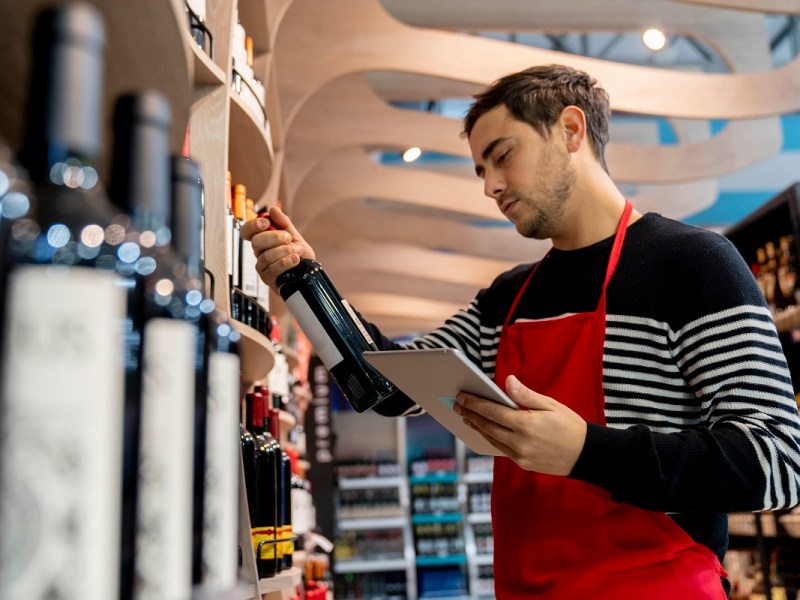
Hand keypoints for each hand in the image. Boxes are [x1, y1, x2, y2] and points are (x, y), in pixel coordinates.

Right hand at [239, 205, 315, 291]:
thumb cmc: (300, 256)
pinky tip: (295, 259)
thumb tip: (273, 209)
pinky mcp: (267, 278)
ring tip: (297, 251)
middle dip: (274, 237)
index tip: (266, 223)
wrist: (309, 274)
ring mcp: (262, 266)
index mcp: (263, 240)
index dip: (252, 225)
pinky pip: (272, 269)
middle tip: (288, 238)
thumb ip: (284, 223)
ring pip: (266, 256)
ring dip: (284, 251)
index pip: (247, 231)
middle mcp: (260, 253)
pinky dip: (285, 262)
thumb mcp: (295, 237)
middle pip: (256, 242)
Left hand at [454, 375, 586, 475]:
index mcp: (526, 424)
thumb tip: (508, 381)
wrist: (585, 455)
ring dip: (477, 427)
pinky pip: (500, 449)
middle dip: (470, 414)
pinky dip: (489, 438)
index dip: (474, 403)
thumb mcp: (550, 405)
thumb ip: (526, 394)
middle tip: (457, 405)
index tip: (461, 396)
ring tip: (466, 416)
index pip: (492, 412)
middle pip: (487, 426)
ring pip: (491, 439)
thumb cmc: (569, 425)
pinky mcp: (522, 463)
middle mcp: (520, 442)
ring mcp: (520, 455)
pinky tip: (483, 430)